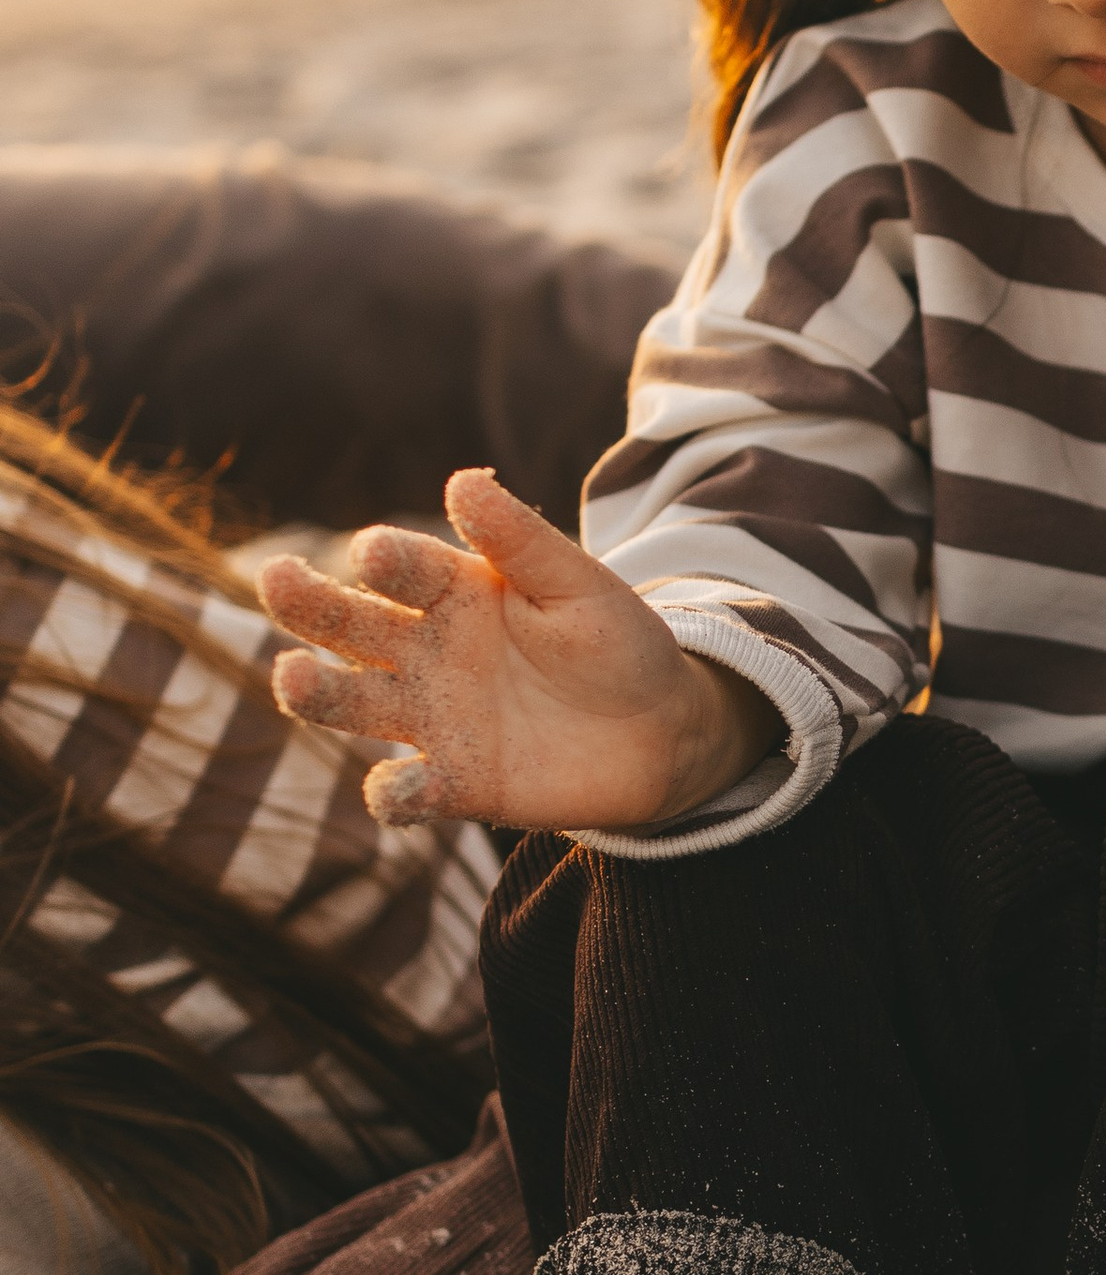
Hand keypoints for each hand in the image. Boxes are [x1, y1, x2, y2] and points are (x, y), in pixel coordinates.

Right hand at [259, 465, 778, 833]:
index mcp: (454, 590)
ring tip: (292, 677)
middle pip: (351, 624)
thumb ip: (523, 542)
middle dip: (310, 603)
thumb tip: (464, 480)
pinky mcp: (456, 782)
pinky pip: (410, 791)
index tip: (373, 552)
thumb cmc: (618, 643)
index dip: (388, 558)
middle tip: (276, 580)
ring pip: (355, 702)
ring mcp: (433, 717)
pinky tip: (394, 790)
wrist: (661, 733)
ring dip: (320, 692)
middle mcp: (426, 651)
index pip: (405, 567)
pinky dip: (394, 794)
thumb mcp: (581, 585)